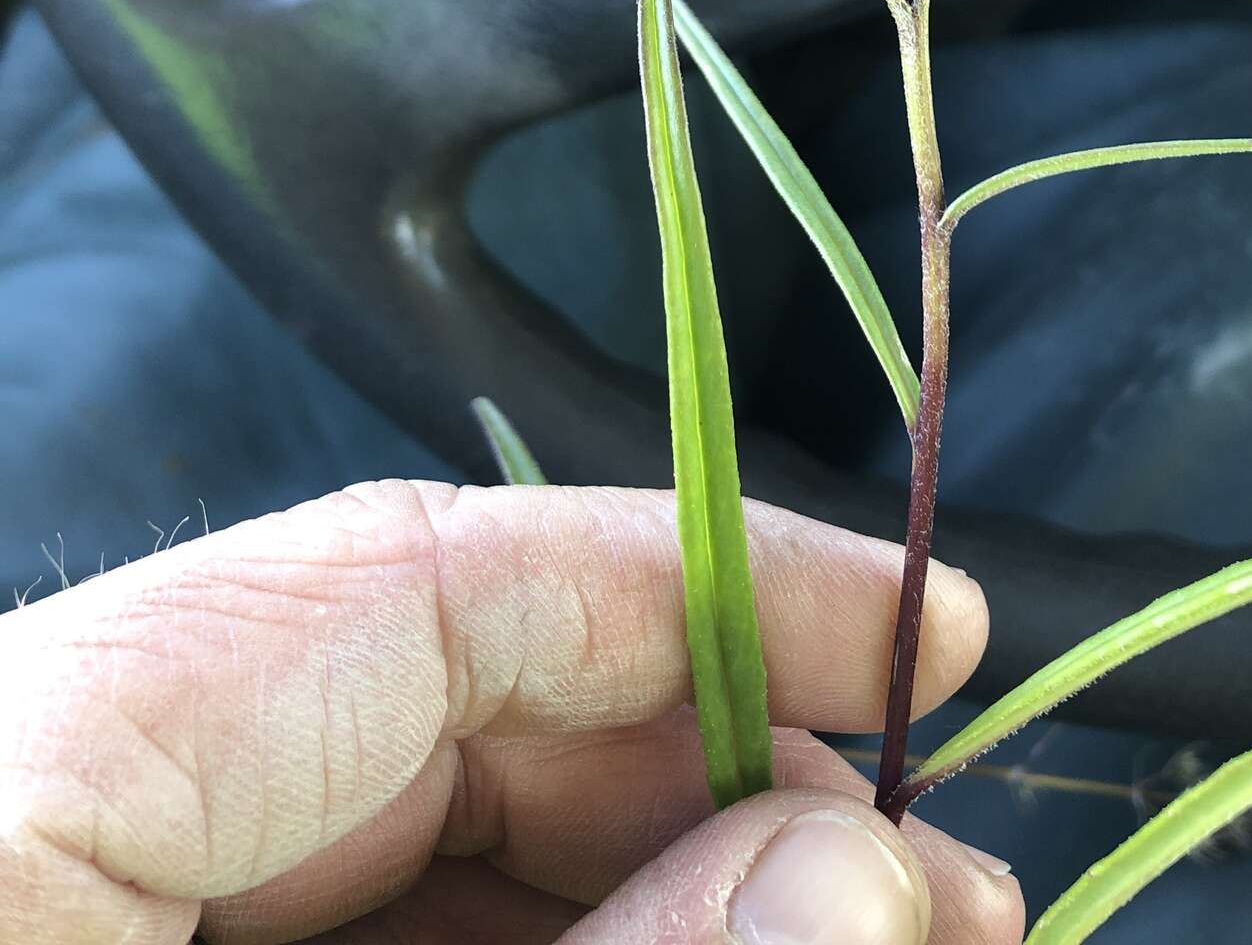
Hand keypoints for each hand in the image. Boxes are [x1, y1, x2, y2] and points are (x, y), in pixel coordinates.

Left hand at [0, 480, 1023, 941]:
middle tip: (931, 885)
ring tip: (862, 943)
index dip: (701, 579)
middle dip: (716, 779)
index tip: (918, 633)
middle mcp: (37, 790)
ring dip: (665, 892)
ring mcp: (75, 880)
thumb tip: (860, 873)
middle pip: (437, 707)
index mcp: (18, 766)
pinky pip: (356, 928)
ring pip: (416, 835)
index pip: (413, 573)